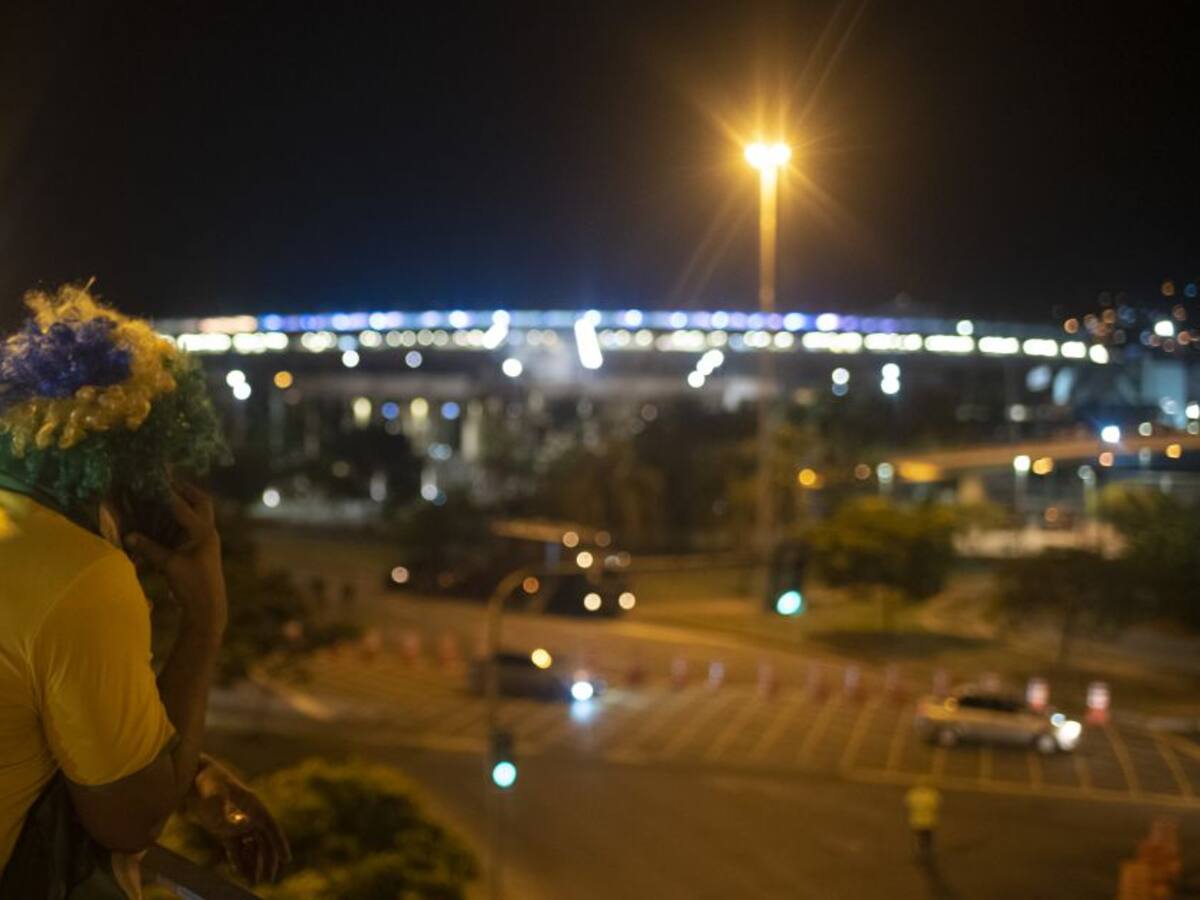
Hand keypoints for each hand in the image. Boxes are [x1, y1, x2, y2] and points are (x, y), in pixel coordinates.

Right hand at [125, 484, 226, 629]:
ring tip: (162, 496)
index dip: (168, 494)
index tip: (153, 482)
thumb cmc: (192, 586)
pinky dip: (178, 521)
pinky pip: (190, 528)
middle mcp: (207, 532)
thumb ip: (150, 548)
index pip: (184, 506)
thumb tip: (128, 535)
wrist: (207, 608)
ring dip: (183, 504)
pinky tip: (162, 521)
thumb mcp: (170, 566)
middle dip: (185, 491)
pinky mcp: (199, 550)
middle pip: (201, 502)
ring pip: (198, 514)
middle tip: (165, 483)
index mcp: (203, 532)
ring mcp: (205, 541)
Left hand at [184, 758, 290, 885]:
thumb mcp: (216, 797)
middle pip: (263, 842)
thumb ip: (229, 814)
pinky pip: (235, 848)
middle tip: (269, 879)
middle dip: (267, 861)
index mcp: (253, 806)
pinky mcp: (222, 829)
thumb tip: (247, 824)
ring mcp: (235, 823)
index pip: (271, 828)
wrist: (190, 777)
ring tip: (254, 881)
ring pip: (250, 847)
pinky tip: (240, 872)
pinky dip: (239, 860)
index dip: (280, 844)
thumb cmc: (206, 782)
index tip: (287, 859)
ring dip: (253, 863)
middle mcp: (248, 816)